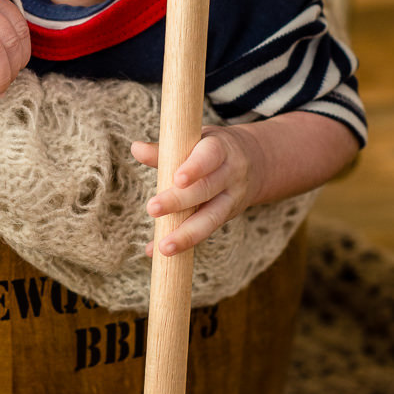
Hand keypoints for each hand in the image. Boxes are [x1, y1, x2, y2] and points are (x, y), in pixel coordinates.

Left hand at [131, 124, 260, 256]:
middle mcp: (230, 174)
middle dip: (179, 201)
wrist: (257, 163)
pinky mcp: (226, 217)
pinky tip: (157, 251)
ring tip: (163, 247)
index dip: (195, 168)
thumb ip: (166, 150)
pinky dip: (181, 244)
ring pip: (211, 218)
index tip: (178, 179)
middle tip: (152, 208)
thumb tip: (136, 148)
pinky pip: (204, 232)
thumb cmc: (213, 149)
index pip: (210, 157)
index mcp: (220, 149)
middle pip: (206, 189)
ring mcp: (232, 199)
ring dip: (186, 235)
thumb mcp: (196, 142)